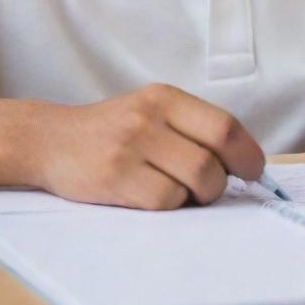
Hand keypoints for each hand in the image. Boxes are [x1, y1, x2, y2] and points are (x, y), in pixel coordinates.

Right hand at [27, 83, 264, 208]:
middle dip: (224, 181)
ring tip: (181, 193)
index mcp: (164, 97)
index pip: (224, 125)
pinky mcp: (114, 177)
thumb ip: (189, 128)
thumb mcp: (150, 113)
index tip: (253, 170)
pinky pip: (164, 201)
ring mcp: (130, 146)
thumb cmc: (112, 132)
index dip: (247, 153)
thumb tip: (241, 162)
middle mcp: (149, 116)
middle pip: (214, 156)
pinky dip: (170, 207)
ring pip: (195, 180)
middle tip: (217, 189)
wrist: (51, 140)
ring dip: (198, 197)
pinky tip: (154, 198)